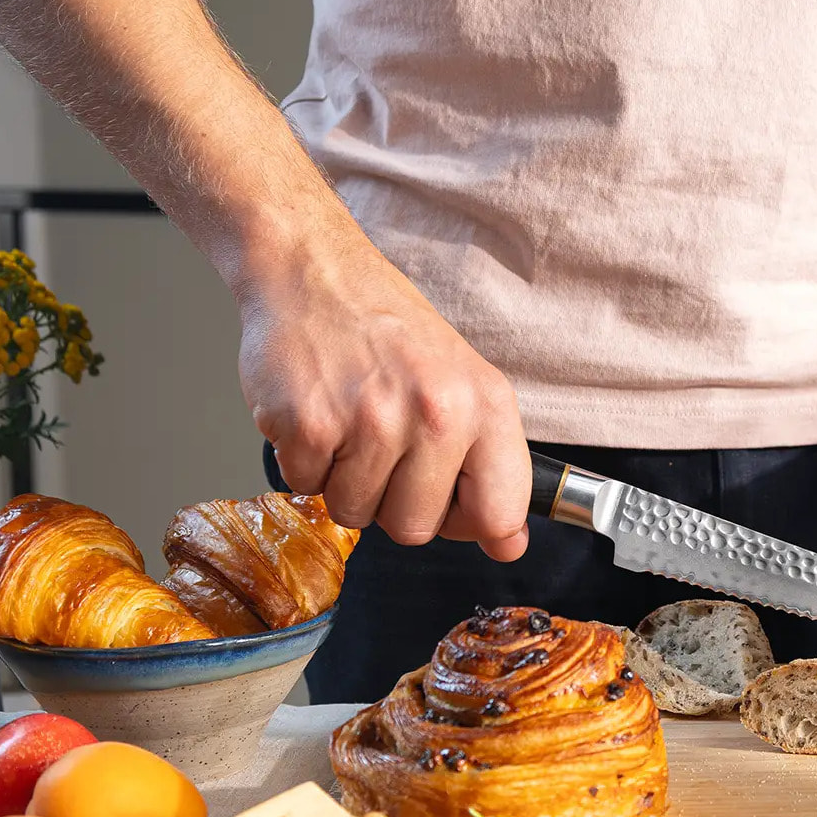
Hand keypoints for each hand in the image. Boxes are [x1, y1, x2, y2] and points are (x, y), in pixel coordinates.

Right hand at [234, 231, 532, 558]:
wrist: (314, 272)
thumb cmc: (391, 332)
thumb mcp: (465, 385)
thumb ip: (491, 465)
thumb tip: (510, 545)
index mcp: (485, 404)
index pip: (500, 513)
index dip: (470, 524)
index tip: (453, 508)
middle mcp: (435, 413)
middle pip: (415, 528)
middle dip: (393, 502)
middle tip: (384, 447)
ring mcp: (370, 420)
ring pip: (356, 514)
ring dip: (345, 482)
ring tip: (350, 424)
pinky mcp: (308, 424)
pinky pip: (306, 488)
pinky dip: (305, 461)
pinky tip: (318, 413)